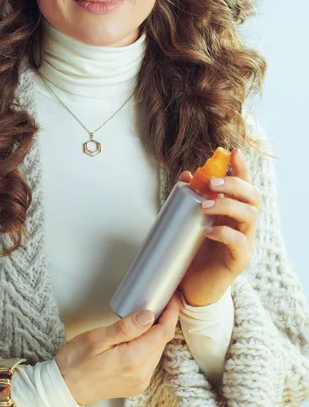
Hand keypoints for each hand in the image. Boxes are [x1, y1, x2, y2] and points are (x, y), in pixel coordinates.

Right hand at [55, 292, 181, 404]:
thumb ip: (126, 327)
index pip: (162, 333)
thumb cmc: (76, 360)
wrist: (65, 386)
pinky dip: (151, 344)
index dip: (170, 313)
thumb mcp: (97, 337)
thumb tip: (148, 315)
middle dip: (166, 319)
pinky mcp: (136, 383)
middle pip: (162, 341)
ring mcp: (140, 380)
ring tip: (154, 313)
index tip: (172, 298)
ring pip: (158, 350)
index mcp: (132, 359)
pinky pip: (150, 360)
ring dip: (158, 332)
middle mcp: (141, 373)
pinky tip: (143, 334)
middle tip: (163, 300)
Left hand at [177, 148, 261, 306]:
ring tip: (204, 206)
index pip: (244, 185)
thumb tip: (186, 175)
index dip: (242, 168)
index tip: (233, 152)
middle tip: (212, 183)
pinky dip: (224, 232)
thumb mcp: (189, 220)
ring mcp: (245, 242)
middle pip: (253, 197)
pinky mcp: (239, 260)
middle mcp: (243, 224)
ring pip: (250, 215)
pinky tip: (208, 230)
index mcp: (233, 211)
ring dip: (227, 205)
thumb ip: (188, 198)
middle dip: (235, 184)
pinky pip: (239, 242)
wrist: (191, 286)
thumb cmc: (193, 250)